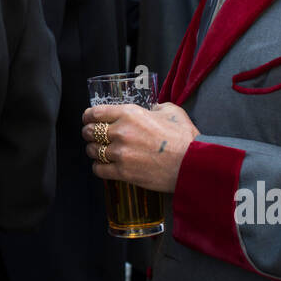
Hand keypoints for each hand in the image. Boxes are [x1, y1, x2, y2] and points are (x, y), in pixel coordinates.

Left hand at [81, 103, 198, 193]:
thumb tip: (151, 109)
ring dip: (94, 151)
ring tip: (99, 152)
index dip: (88, 116)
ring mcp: (120, 153)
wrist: (191, 164)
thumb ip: (155, 107)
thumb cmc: (184, 137)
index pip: (95, 112)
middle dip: (88, 133)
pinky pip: (99, 170)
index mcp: (129, 113)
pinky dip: (99, 168)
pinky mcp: (123, 172)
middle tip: (92, 136)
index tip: (88, 119)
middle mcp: (120, 131)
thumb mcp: (171, 111)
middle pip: (89, 131)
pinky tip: (104, 166)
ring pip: (93, 151)